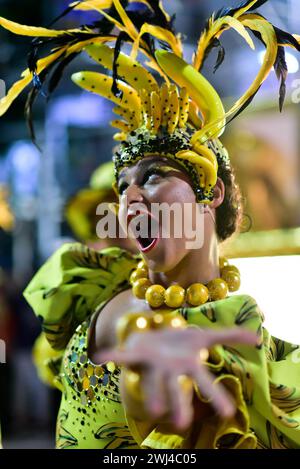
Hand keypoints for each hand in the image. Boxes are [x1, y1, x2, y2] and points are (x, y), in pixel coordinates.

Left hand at [95, 326, 257, 430]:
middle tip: (181, 423)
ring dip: (151, 392)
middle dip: (179, 404)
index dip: (216, 396)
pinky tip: (100, 357)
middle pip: (176, 389)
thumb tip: (257, 339)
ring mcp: (152, 365)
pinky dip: (112, 356)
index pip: (204, 382)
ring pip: (152, 381)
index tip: (228, 414)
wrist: (157, 338)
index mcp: (188, 365)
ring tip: (153, 409)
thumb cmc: (183, 344)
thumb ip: (230, 337)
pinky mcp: (135, 356)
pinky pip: (122, 356)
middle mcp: (170, 370)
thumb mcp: (206, 336)